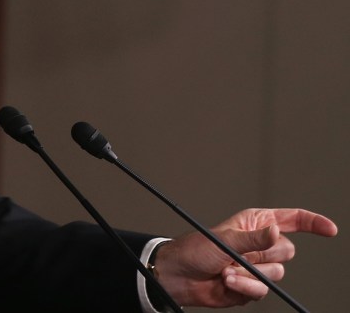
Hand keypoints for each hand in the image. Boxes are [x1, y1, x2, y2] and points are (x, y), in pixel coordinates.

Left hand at [154, 208, 337, 307]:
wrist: (180, 276)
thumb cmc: (195, 249)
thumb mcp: (224, 239)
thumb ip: (253, 238)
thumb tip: (278, 231)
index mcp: (255, 224)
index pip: (292, 220)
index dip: (312, 223)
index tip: (330, 229)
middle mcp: (259, 244)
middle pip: (287, 251)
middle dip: (264, 255)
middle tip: (239, 254)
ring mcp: (257, 266)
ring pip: (277, 273)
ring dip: (250, 273)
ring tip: (226, 269)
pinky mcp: (252, 285)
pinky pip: (263, 290)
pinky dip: (245, 287)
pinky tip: (227, 281)